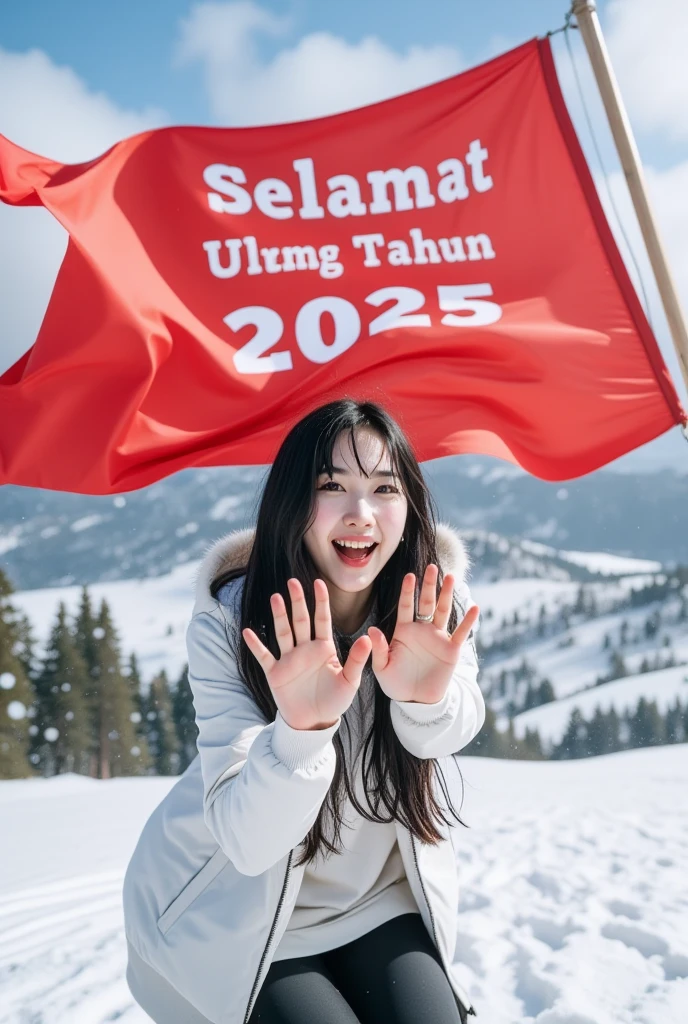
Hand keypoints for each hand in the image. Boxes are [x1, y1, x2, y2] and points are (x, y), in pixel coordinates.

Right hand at [242, 578, 371, 731]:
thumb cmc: (334, 701)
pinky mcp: (276, 673)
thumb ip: (356, 659)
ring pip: (283, 633)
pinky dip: (256, 645)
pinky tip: (248, 632)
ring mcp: (289, 660)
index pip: (322, 620)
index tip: (319, 582)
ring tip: (275, 598)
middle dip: (297, 601)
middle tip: (293, 582)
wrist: (314, 723)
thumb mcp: (350, 681)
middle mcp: (305, 649)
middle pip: (300, 621)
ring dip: (279, 616)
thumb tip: (368, 637)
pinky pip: (264, 656)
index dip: (321, 601)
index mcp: (324, 648)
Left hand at [367, 564, 478, 704]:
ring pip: (443, 612)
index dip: (408, 591)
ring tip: (450, 577)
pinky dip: (468, 621)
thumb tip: (371, 630)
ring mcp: (438, 638)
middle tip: (431, 567)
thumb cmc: (396, 683)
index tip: (409, 576)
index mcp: (404, 631)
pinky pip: (461, 632)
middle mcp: (422, 630)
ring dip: (447, 595)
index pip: (406, 606)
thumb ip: (379, 649)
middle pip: (427, 603)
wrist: (416, 701)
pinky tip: (474, 607)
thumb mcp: (382, 667)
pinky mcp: (451, 650)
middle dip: (429, 585)